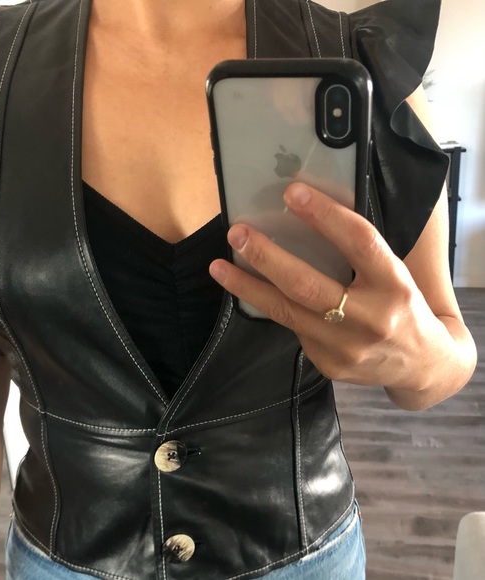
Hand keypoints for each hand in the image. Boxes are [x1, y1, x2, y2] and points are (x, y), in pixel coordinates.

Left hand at [209, 182, 440, 388]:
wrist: (422, 366)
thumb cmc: (405, 308)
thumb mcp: (396, 275)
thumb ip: (361, 254)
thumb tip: (309, 217)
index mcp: (396, 286)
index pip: (359, 243)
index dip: (325, 215)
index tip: (292, 192)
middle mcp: (372, 319)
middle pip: (307, 285)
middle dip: (266, 257)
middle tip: (237, 233)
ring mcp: (347, 348)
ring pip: (286, 312)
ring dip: (247, 286)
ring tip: (219, 266)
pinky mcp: (330, 365)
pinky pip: (294, 328)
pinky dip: (273, 306)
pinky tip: (257, 292)